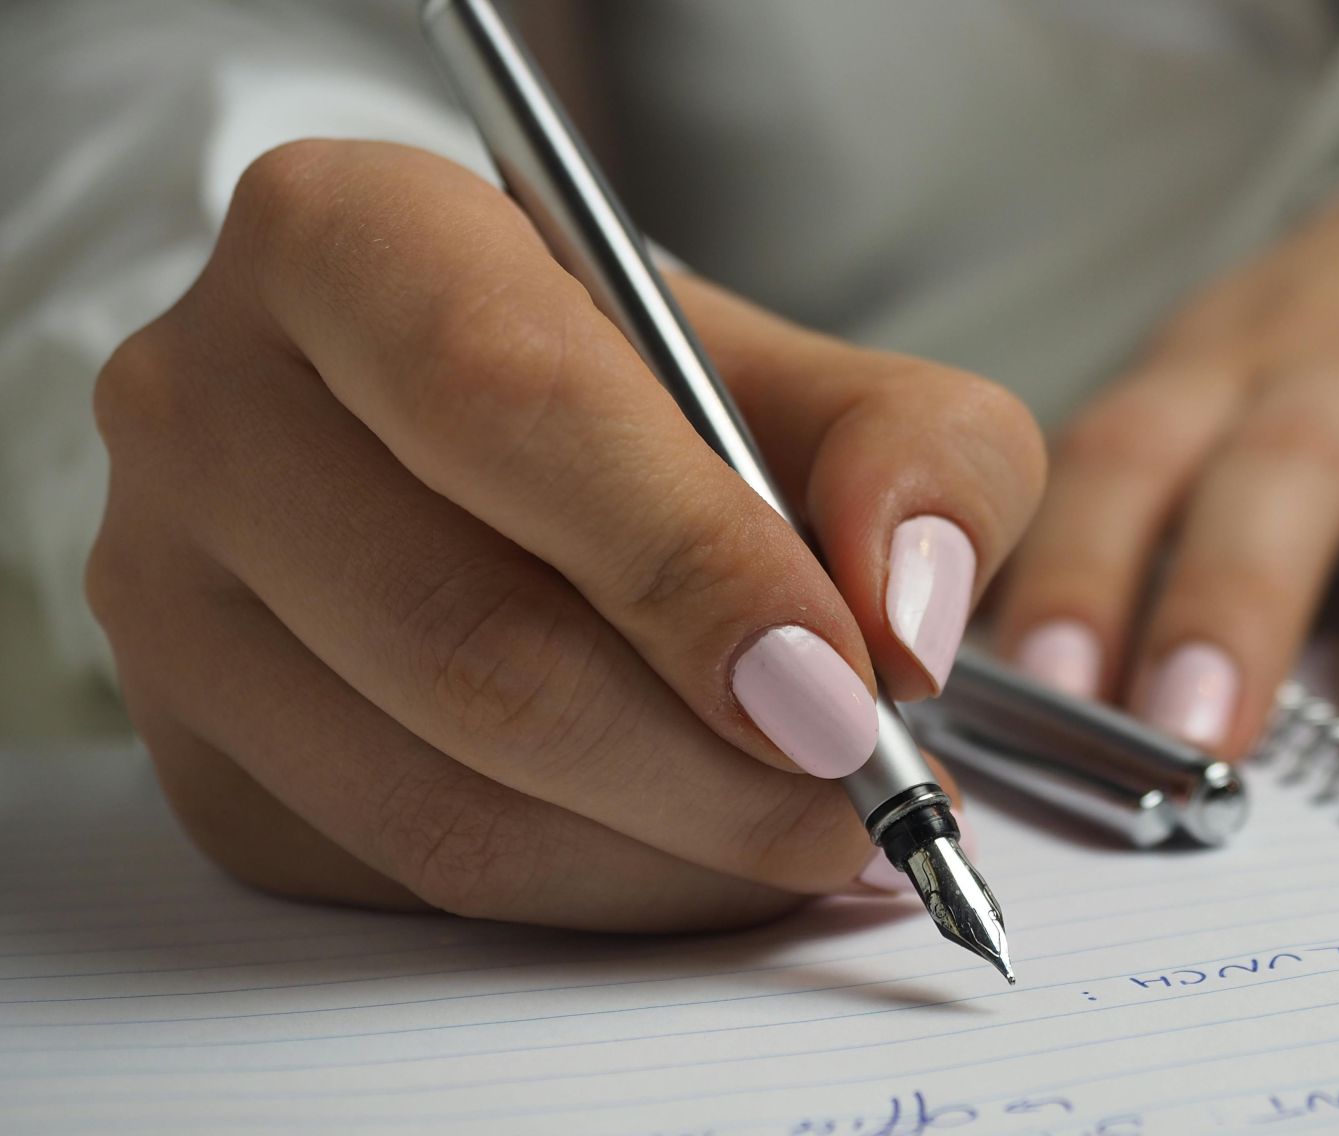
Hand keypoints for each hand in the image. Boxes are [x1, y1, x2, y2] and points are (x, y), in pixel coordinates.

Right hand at [87, 141, 1043, 930]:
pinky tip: (698, 851)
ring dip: (671, 854)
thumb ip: (918, 456)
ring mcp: (171, 596)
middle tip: (865, 800)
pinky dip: (598, 894)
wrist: (484, 447)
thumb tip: (906, 622)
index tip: (844, 689)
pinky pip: (410, 880)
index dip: (691, 565)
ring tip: (814, 835)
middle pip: (469, 637)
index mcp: (347, 237)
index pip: (509, 405)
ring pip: (439, 797)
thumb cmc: (651, 398)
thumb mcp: (818, 376)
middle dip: (710, 762)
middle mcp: (211, 406)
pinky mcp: (200, 754)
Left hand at [994, 190, 1338, 767]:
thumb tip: (1015, 692)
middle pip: (1286, 470)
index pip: (1129, 460)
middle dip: (1236, 600)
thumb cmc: (1314, 373)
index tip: (1045, 686)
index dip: (1082, 567)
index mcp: (1221, 372)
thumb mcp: (1204, 408)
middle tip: (1197, 730)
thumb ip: (1126, 530)